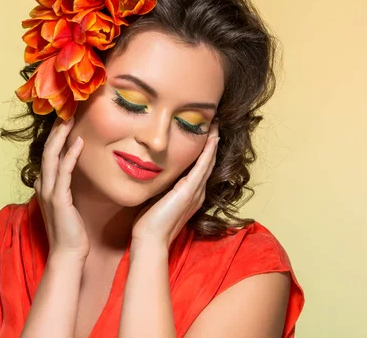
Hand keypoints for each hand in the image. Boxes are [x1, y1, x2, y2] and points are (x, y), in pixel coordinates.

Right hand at [33, 116, 89, 258]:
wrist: (67, 253)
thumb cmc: (71, 230)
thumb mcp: (66, 205)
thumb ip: (64, 188)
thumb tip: (66, 175)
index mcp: (45, 186)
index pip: (48, 155)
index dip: (55, 136)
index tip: (65, 119)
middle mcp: (43, 185)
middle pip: (47, 150)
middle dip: (56, 130)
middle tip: (66, 110)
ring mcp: (49, 192)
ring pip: (52, 157)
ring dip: (61, 136)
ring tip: (70, 118)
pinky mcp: (58, 199)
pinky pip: (64, 172)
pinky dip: (70, 156)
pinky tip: (79, 143)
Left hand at [131, 123, 219, 247]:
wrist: (150, 239)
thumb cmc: (150, 222)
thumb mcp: (158, 199)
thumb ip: (163, 187)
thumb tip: (155, 172)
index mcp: (191, 195)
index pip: (201, 169)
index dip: (205, 152)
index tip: (205, 135)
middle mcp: (197, 193)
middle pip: (209, 163)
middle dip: (212, 144)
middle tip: (215, 125)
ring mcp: (195, 192)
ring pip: (208, 162)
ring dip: (213, 143)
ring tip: (216, 127)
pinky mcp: (189, 190)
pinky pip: (203, 166)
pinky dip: (208, 151)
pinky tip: (212, 138)